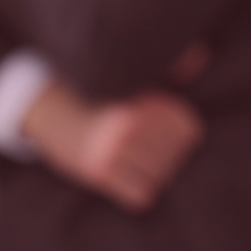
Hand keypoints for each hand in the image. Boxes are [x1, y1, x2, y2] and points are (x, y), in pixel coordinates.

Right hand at [22, 81, 204, 212]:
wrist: (46, 111)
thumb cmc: (98, 93)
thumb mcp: (130, 76)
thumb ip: (170, 67)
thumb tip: (204, 53)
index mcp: (141, 98)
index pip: (188, 129)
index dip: (182, 135)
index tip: (166, 133)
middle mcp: (129, 122)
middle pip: (176, 155)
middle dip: (167, 156)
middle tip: (148, 151)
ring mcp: (112, 148)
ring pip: (161, 177)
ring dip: (153, 175)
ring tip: (138, 164)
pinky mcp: (97, 172)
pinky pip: (141, 196)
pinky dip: (139, 192)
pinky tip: (128, 181)